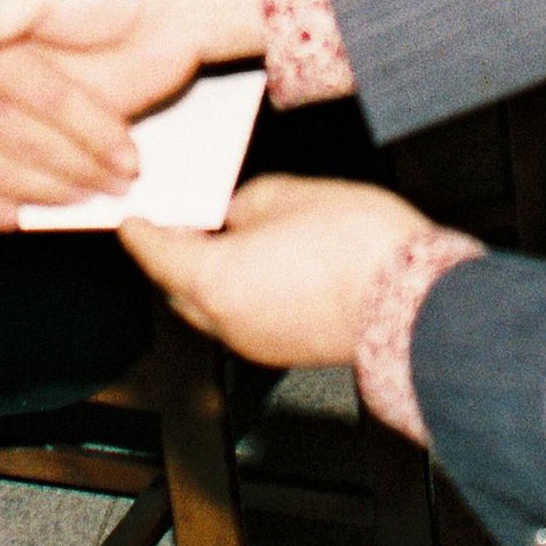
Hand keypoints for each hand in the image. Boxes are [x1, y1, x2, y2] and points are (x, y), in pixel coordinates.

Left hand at [124, 175, 433, 368]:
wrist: (413, 301)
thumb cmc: (356, 246)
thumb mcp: (290, 195)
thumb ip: (247, 204)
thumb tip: (236, 215)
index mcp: (213, 279)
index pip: (156, 254)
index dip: (141, 233)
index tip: (132, 220)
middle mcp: (226, 321)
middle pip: (176, 287)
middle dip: (169, 257)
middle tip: (175, 225)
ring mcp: (255, 343)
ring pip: (209, 309)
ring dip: (204, 279)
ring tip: (220, 242)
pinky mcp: (283, 351)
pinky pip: (242, 322)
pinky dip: (235, 297)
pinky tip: (256, 270)